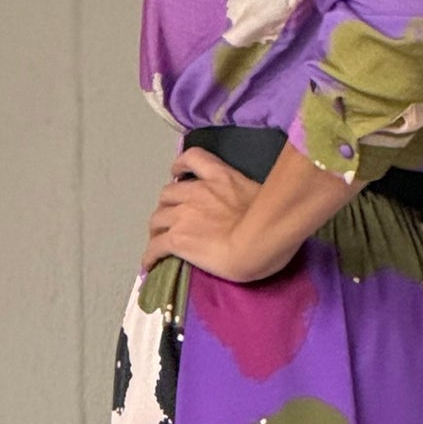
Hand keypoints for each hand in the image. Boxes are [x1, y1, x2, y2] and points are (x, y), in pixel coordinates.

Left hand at [143, 149, 291, 282]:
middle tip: (172, 219)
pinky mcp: (177, 239)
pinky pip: (155, 246)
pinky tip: (149, 264)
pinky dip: (150, 255)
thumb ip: (252, 197)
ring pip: (157, 218)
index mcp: (220, 177)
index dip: (180, 166)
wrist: (259, 240)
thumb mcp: (266, 196)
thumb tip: (258, 207)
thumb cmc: (273, 221)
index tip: (177, 174)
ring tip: (159, 241)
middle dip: (167, 205)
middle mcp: (196, 191)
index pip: (193, 158)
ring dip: (156, 229)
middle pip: (168, 194)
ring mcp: (183, 215)